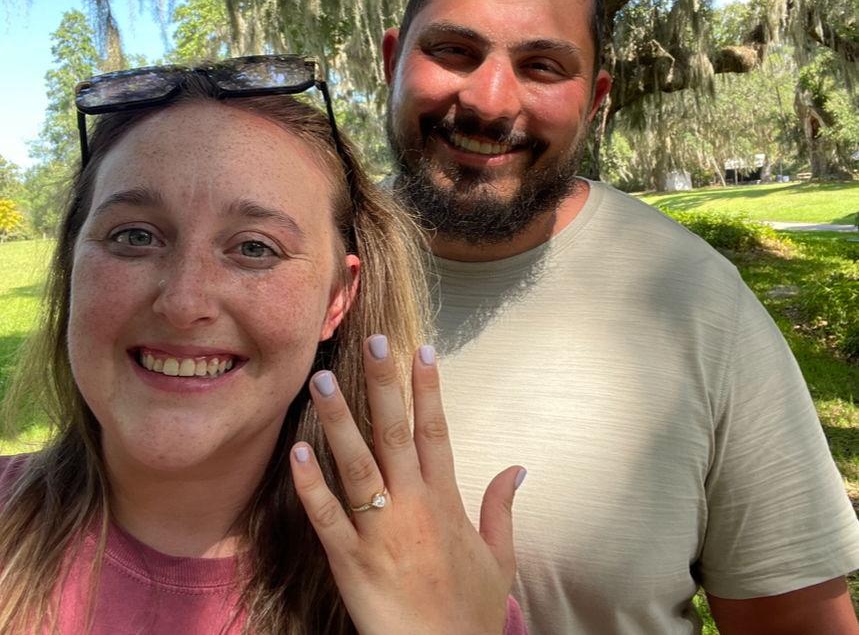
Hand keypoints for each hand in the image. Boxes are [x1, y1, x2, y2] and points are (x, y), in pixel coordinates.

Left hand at [290, 335, 524, 634]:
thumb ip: (502, 508)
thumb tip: (517, 467)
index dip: (429, 390)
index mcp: (446, 502)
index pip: (437, 432)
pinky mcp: (349, 561)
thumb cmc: (470, 613)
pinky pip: (327, 517)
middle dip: (385, 385)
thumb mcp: (500, 559)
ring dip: (340, 421)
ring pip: (357, 465)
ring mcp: (380, 532)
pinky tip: (297, 450)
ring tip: (324, 378)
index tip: (422, 350)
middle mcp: (412, 506)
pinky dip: (311, 484)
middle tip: (373, 342)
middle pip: (396, 434)